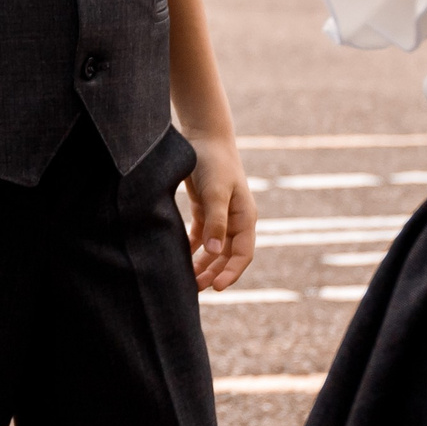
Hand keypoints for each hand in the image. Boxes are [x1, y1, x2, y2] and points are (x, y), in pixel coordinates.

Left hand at [184, 133, 256, 291]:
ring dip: (203, 264)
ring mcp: (220, 215)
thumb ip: (215, 222)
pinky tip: (181, 260)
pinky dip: (192, 249)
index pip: (243, 254)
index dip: (231, 273)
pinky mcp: (205, 209)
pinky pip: (200, 237)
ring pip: (213, 249)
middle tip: (196, 289)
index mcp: (245, 217)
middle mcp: (235, 220)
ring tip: (188, 280)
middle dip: (214, 273)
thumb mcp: (216, 192)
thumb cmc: (214, 162)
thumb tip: (214, 252)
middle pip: (227, 255)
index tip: (216, 288)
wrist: (204, 136)